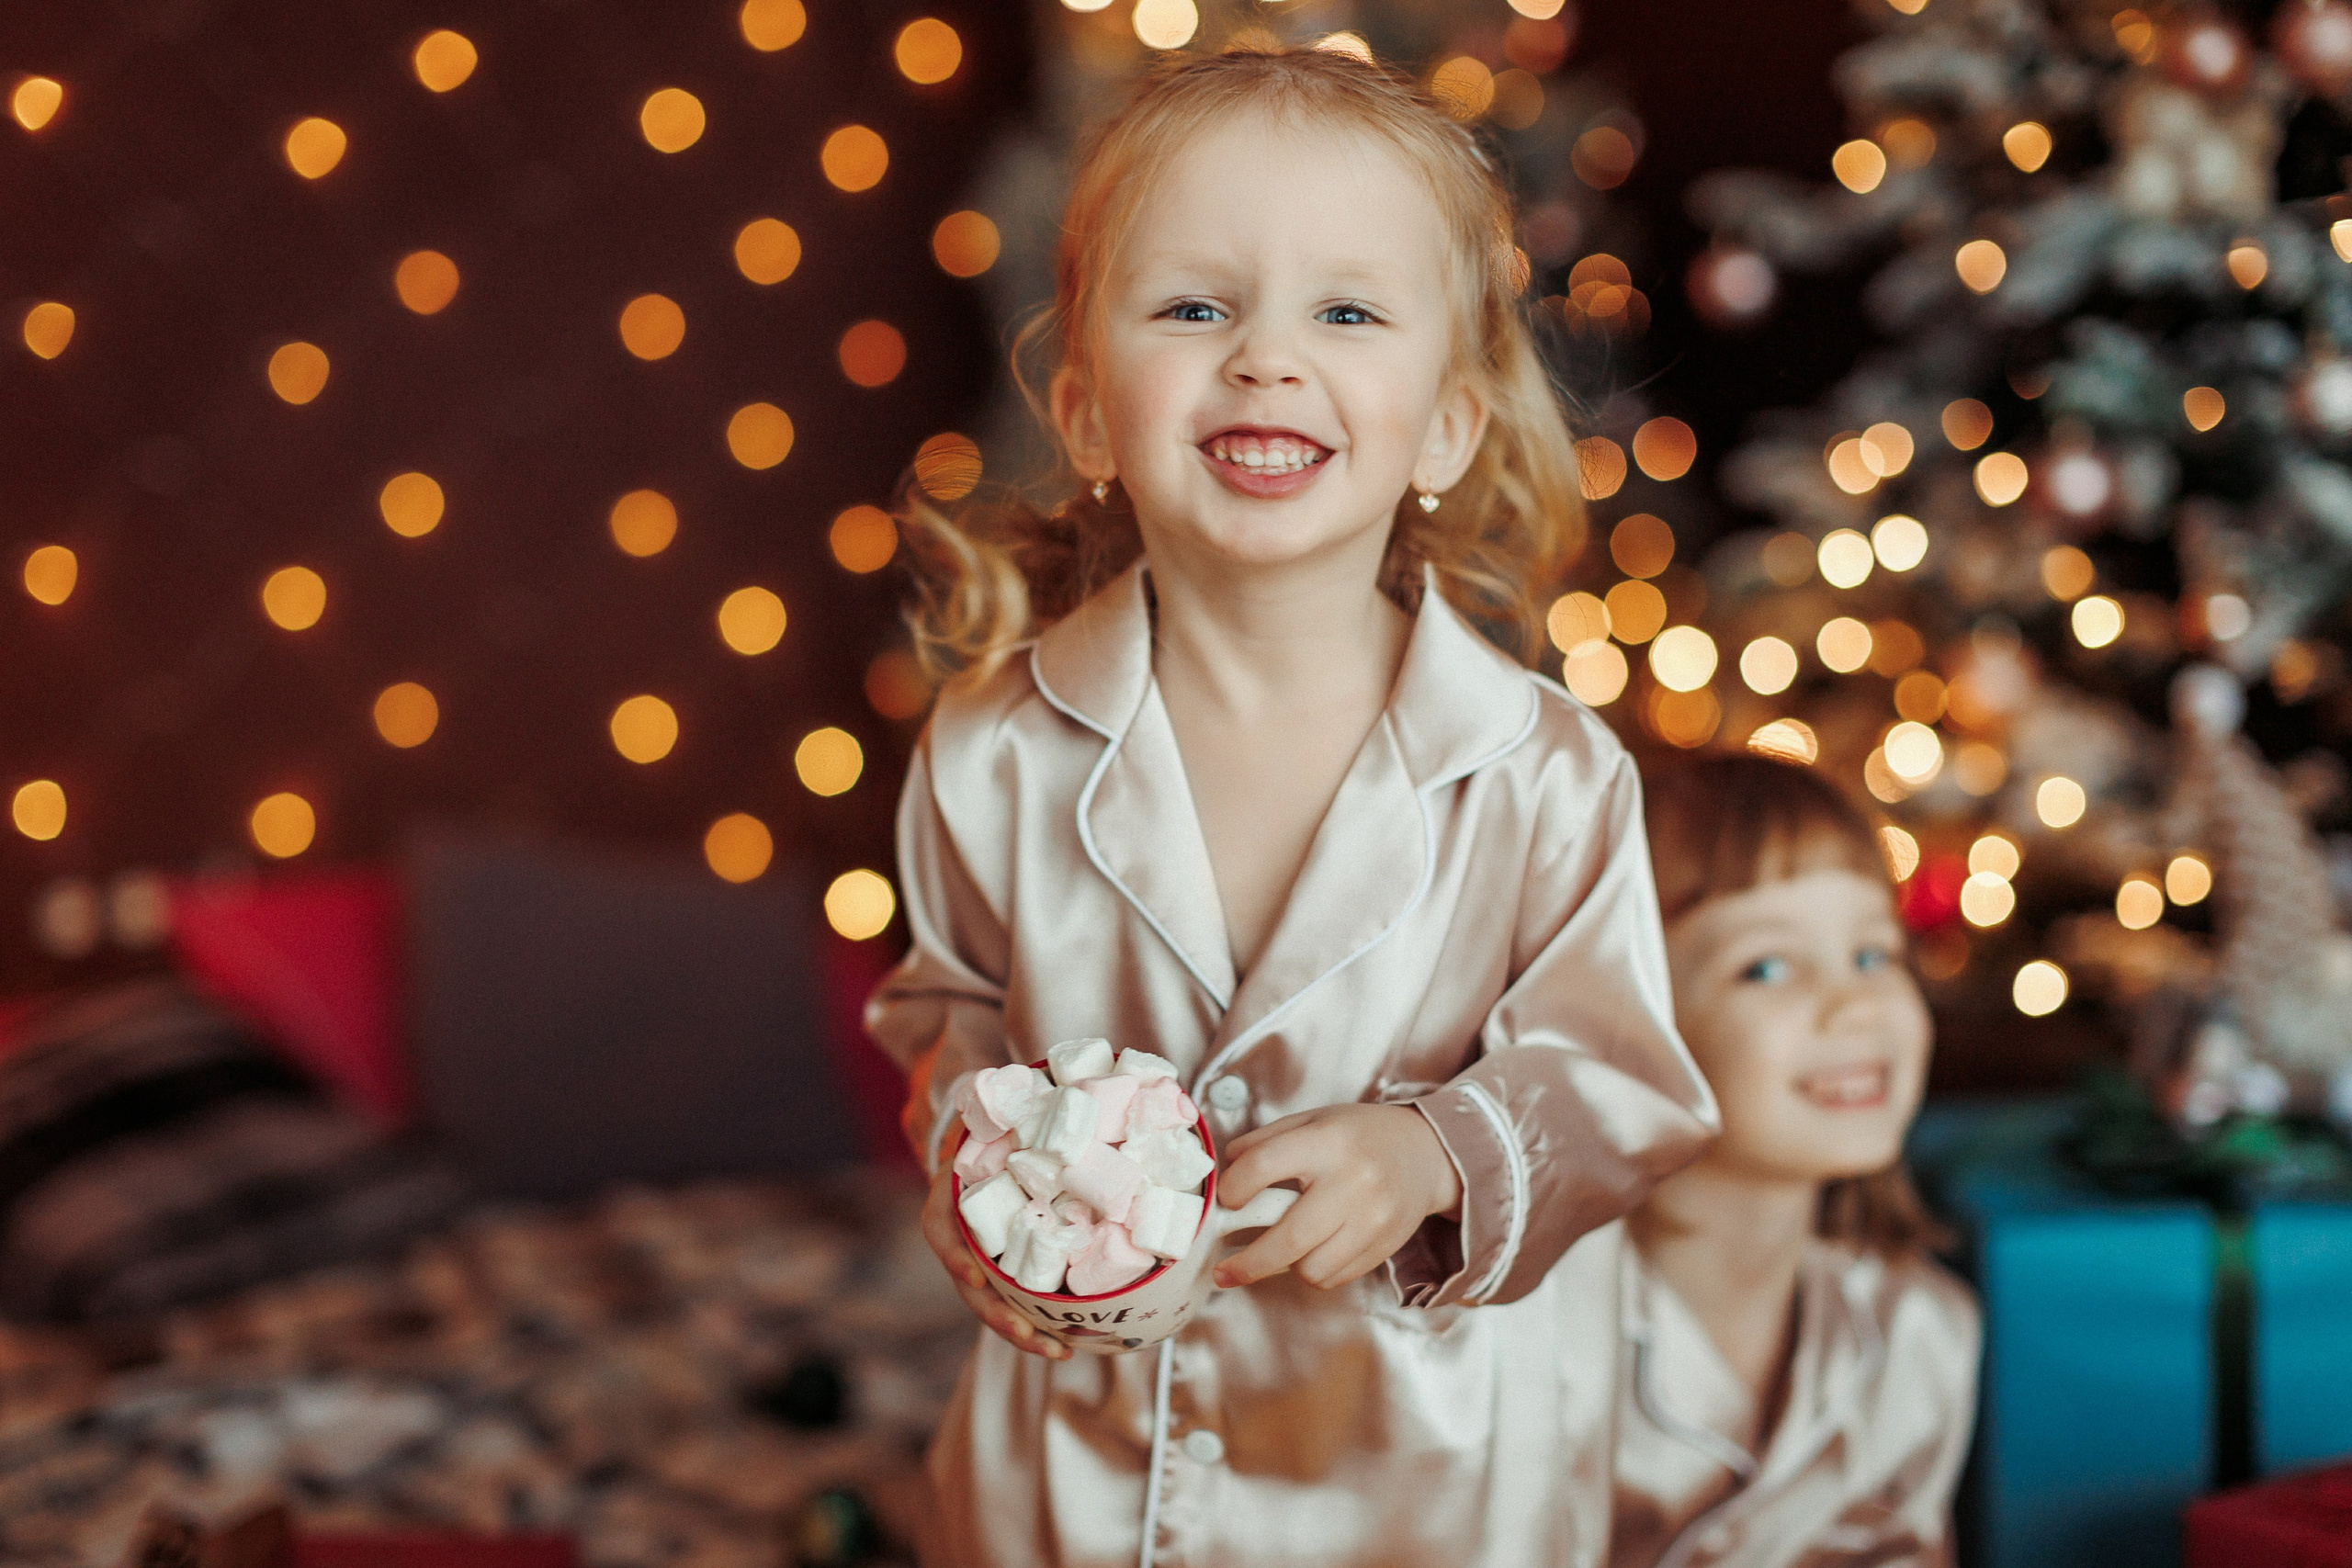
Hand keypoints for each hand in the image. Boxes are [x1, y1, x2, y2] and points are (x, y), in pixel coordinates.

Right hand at [920, 1127, 1070, 1360]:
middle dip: (999, 1316)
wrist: (979, 1139)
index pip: (941, 1230)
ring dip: (1021, 1332)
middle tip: (1034, 1337)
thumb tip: (1095, 1082)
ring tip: (1057, 1351)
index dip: (956, 1256)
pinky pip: (1009, 1301)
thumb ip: (1028, 1113)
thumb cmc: (994, 1130)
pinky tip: (1063, 1343)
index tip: (976, 1275)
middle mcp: (959, 1234)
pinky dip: (1033, 1323)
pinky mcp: (998, 1268)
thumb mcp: (997, 1119)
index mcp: (950, 1199)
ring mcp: (976, 1256)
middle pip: (969, 1284)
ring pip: (989, 1303)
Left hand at [1212, 1103, 1462, 1290]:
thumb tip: (1224, 1173)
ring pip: (1311, 1269)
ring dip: (1284, 1266)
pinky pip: (1334, 1278)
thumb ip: (1264, 1142)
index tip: (1226, 1201)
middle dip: (1247, 1263)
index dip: (1234, 1188)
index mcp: (1328, 1141)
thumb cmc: (1358, 1135)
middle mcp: (1353, 1182)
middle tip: (1222, 1271)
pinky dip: (1313, 1271)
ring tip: (1278, 1250)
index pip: (1263, 1166)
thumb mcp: (1312, 1120)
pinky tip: (1309, 1251)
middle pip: (1288, 1238)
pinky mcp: (1384, 1247)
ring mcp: (1372, 1219)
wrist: (1425, 1153)